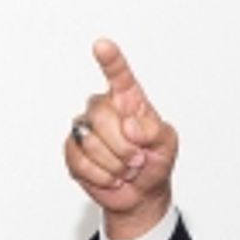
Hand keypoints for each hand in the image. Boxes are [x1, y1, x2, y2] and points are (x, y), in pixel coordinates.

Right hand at [65, 39, 177, 239]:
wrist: (142, 194)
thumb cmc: (154, 161)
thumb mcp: (167, 144)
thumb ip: (155, 130)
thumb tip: (130, 126)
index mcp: (127, 98)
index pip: (118, 74)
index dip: (110, 60)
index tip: (102, 45)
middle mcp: (102, 108)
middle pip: (101, 116)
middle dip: (123, 146)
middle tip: (137, 158)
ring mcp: (85, 129)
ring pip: (91, 142)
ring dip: (115, 165)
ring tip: (125, 168)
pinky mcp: (73, 152)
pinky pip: (81, 162)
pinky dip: (102, 177)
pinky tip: (111, 177)